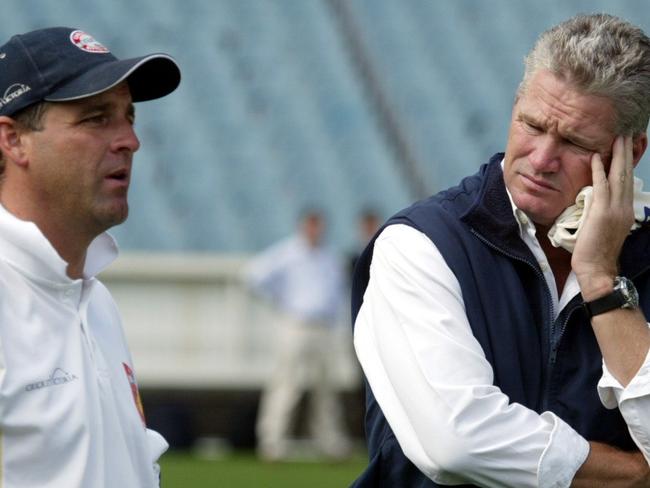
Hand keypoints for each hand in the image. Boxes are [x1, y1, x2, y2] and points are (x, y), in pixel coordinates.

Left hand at [572, 136, 634, 299]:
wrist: (597, 269)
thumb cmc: (596, 252)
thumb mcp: (605, 228)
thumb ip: (604, 212)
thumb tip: (596, 199)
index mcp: (626, 211)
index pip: (627, 181)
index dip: (627, 163)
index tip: (628, 147)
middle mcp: (624, 207)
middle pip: (626, 174)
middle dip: (627, 153)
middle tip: (627, 133)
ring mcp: (614, 209)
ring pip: (617, 176)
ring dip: (617, 155)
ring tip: (618, 137)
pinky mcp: (601, 212)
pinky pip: (600, 186)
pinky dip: (599, 170)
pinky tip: (597, 156)